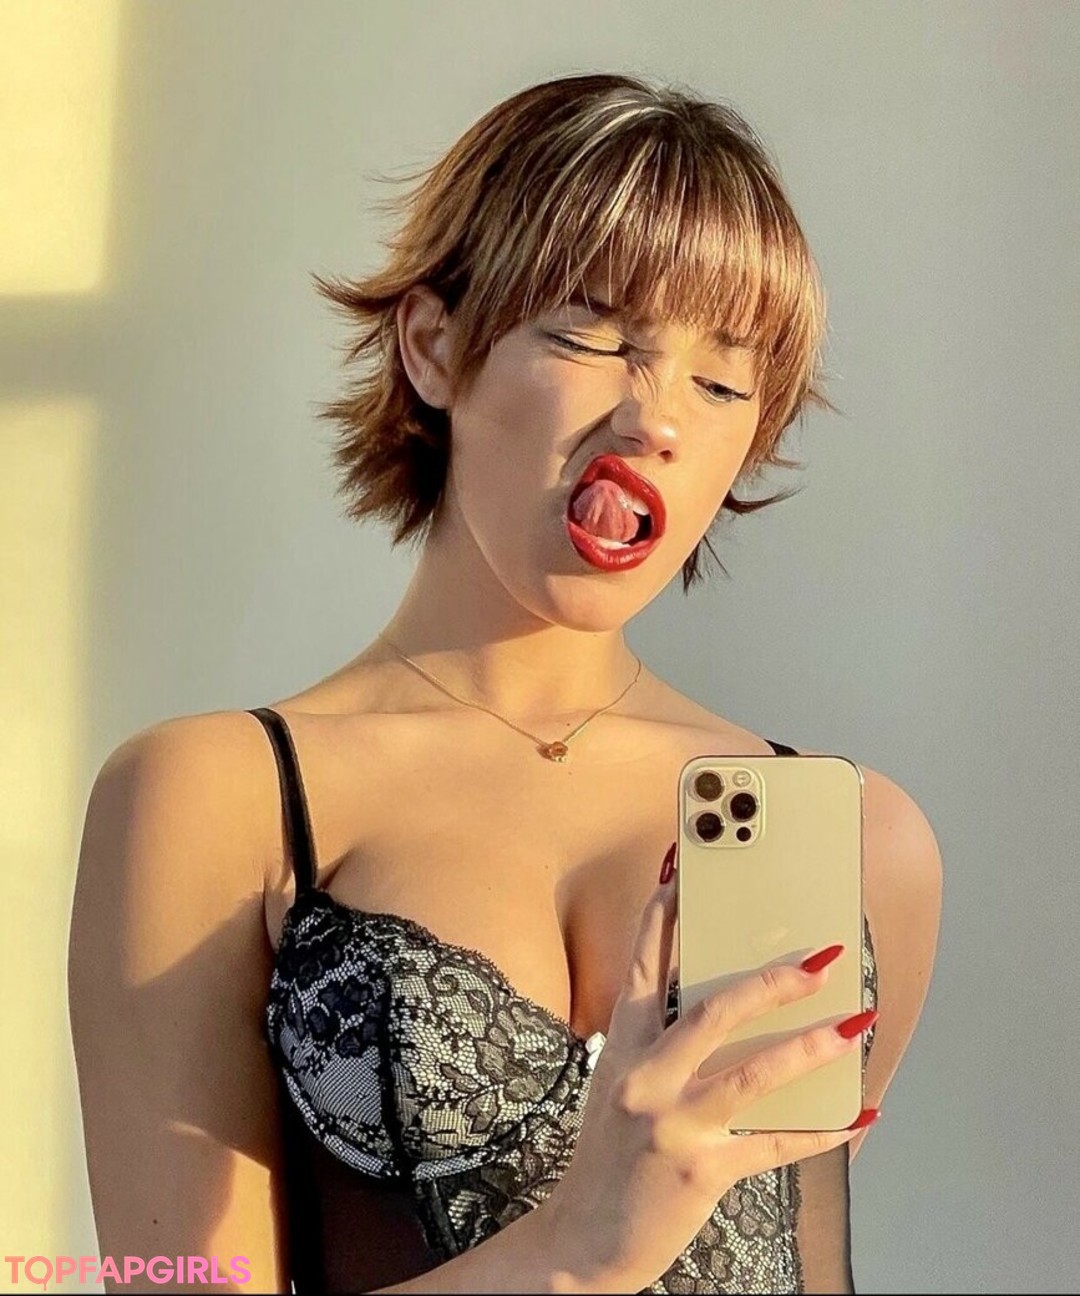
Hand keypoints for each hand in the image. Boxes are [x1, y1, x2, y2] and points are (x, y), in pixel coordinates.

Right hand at [542, 844, 873, 1293]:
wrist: (585, 1238)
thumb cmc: (610, 1150)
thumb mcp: (621, 1081)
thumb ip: (658, 1038)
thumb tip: (721, 996)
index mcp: (624, 1046)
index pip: (644, 964)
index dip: (664, 914)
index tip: (684, 869)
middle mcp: (645, 1077)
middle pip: (713, 1012)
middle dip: (772, 981)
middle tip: (821, 961)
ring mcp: (674, 1123)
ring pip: (755, 1074)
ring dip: (812, 1047)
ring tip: (857, 1023)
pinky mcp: (703, 1169)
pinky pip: (775, 1146)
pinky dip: (823, 1132)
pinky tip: (860, 1116)